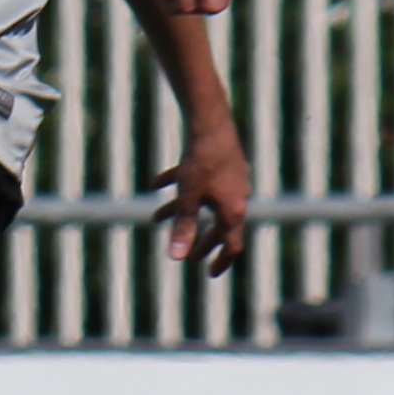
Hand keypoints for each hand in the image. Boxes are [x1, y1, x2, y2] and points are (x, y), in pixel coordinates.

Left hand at [148, 124, 250, 274]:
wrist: (210, 122)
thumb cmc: (201, 161)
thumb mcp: (188, 198)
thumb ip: (182, 227)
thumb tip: (176, 257)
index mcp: (234, 209)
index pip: (232, 244)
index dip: (221, 261)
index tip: (209, 273)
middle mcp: (238, 196)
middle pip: (220, 225)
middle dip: (201, 240)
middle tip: (189, 255)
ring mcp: (233, 179)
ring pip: (206, 202)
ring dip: (182, 211)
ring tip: (157, 217)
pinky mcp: (223, 163)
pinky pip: (201, 180)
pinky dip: (181, 185)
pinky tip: (155, 183)